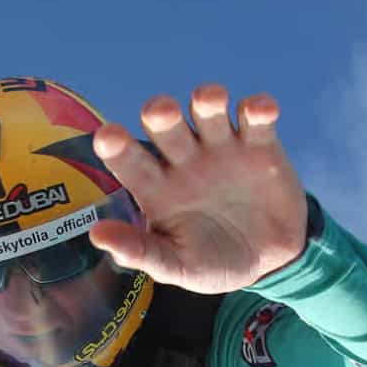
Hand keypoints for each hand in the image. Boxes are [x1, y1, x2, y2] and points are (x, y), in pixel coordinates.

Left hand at [88, 85, 309, 295]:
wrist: (270, 262)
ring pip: (208, 110)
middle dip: (161, 114)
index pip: (129, 161)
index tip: (107, 137)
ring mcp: (221, 147)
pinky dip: (258, 108)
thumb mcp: (177, 266)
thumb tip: (97, 235)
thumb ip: (140, 251)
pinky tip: (260, 111)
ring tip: (209, 100)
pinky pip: (256, 118)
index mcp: (156, 186)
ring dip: (207, 100)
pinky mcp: (259, 145)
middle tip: (161, 112)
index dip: (118, 147)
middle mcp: (183, 158)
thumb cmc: (213, 262)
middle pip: (165, 125)